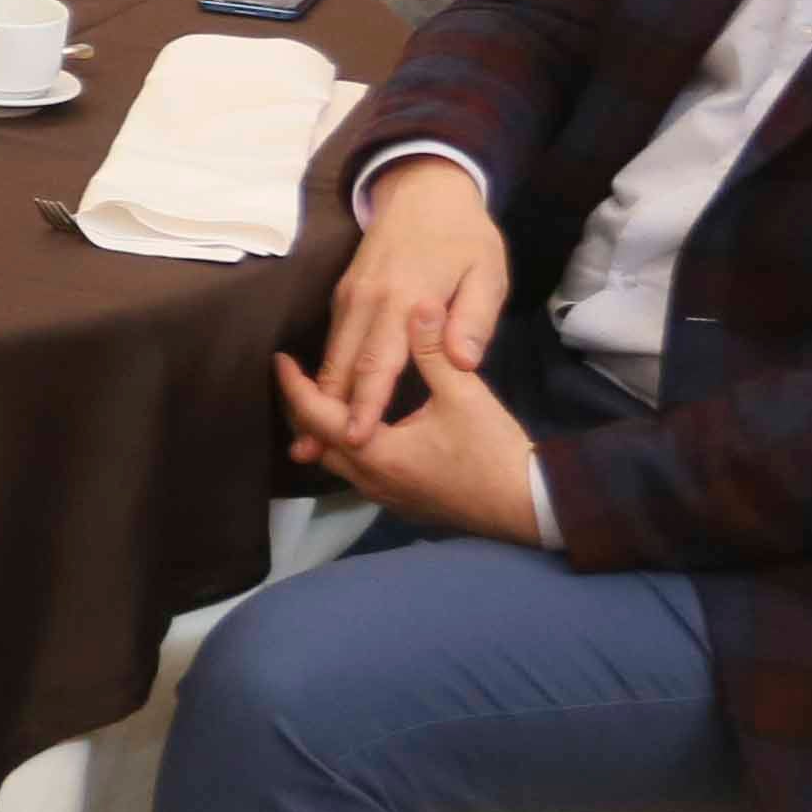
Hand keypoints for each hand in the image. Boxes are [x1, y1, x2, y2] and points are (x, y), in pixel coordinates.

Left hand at [273, 323, 546, 545]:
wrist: (530, 505)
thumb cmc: (495, 450)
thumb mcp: (464, 393)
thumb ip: (434, 350)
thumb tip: (418, 306)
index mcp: (377, 452)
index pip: (316, 415)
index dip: (295, 384)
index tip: (280, 358)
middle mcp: (372, 481)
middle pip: (318, 442)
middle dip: (302, 408)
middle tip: (296, 374)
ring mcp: (387, 497)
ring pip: (337, 462)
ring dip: (324, 431)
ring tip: (322, 396)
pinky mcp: (405, 502)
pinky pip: (359, 473)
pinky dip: (347, 448)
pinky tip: (359, 427)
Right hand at [313, 157, 507, 432]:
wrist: (424, 189)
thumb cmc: (465, 237)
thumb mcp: (487, 274)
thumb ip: (474, 320)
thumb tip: (462, 363)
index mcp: (405, 300)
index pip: (380, 362)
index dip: (366, 403)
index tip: (354, 440)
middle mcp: (369, 301)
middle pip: (342, 364)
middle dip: (325, 411)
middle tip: (309, 452)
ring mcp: (351, 296)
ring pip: (331, 354)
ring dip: (317, 396)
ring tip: (304, 435)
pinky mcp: (344, 293)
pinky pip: (332, 339)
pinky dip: (324, 372)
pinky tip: (320, 398)